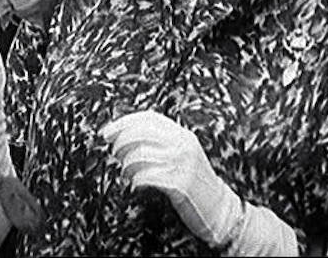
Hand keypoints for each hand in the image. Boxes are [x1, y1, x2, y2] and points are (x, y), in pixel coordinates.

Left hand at [100, 110, 242, 247]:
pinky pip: (148, 176)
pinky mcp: (180, 184)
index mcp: (183, 134)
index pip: (149, 118)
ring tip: (126, 173)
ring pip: (141, 155)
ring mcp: (183, 164)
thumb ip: (163, 143)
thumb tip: (126, 136)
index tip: (107, 132)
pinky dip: (136, 180)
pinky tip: (136, 185)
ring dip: (126, 165)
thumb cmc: (195, 183)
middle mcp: (183, 145)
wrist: (221, 209)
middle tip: (113, 153)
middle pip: (141, 133)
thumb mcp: (183, 155)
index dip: (124, 122)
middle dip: (121, 142)